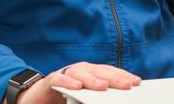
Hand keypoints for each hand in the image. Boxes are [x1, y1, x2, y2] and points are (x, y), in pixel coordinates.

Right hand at [17, 62, 140, 103]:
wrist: (36, 99)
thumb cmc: (63, 99)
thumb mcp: (84, 100)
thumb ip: (96, 99)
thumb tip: (114, 101)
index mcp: (91, 75)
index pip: (110, 73)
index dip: (123, 76)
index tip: (136, 83)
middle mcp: (81, 72)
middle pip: (99, 71)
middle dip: (114, 77)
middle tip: (127, 85)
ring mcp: (66, 74)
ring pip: (81, 73)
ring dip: (92, 79)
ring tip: (103, 87)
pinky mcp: (50, 80)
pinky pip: (60, 79)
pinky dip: (68, 82)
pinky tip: (77, 87)